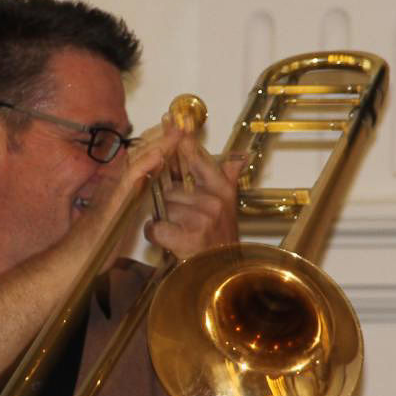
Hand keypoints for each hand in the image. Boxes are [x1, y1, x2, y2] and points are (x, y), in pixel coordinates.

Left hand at [142, 125, 243, 259]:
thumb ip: (229, 180)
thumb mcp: (228, 208)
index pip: (197, 158)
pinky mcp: (188, 236)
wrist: (224, 276)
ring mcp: (202, 218)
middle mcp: (215, 200)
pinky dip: (156, 236)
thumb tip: (239, 158)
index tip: (169, 119)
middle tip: (183, 221)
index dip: (181, 139)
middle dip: (170, 205)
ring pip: (163, 208)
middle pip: (171, 189)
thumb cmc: (219, 241)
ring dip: (164, 222)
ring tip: (180, 233)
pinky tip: (169, 241)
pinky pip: (156, 227)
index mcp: (222, 190)